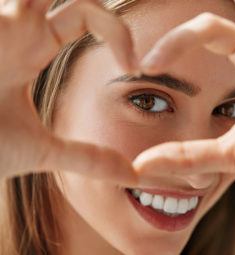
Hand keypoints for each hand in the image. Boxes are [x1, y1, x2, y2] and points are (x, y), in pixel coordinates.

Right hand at [0, 0, 137, 184]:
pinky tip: (24, 11)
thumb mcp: (43, 150)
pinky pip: (6, 0)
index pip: (86, 15)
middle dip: (95, 0)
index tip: (134, 68)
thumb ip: (88, 157)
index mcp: (34, 46)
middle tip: (123, 37)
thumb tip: (132, 175)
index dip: (117, 32)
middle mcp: (16, 25)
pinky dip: (17, 4)